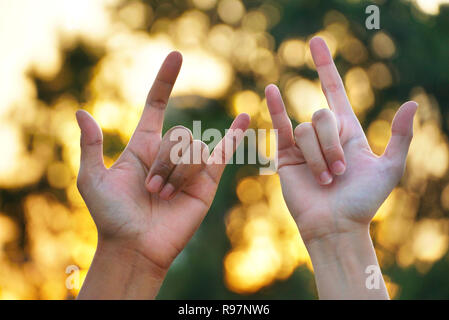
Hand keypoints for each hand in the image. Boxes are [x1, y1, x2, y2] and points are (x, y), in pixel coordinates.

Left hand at [76, 51, 249, 298]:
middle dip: (164, 163)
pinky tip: (243, 119)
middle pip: (176, 134)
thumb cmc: (111, 216)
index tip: (175, 56)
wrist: (136, 246)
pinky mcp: (206, 182)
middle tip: (151, 190)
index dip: (165, 81)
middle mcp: (168, 153)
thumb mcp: (91, 179)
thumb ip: (89, 145)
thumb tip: (81, 112)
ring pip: (193, 149)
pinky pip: (222, 154)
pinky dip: (234, 136)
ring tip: (165, 197)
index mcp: (143, 146)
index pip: (157, 105)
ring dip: (177, 174)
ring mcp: (189, 167)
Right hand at [265, 37, 416, 242]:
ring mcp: (303, 144)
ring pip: (305, 129)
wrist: (336, 225)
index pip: (334, 91)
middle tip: (340, 173)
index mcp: (347, 132)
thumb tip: (412, 103)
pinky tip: (271, 91)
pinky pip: (280, 127)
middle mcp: (324, 134)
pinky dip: (275, 108)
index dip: (325, 67)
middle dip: (332, 145)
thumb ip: (402, 137)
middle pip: (322, 116)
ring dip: (318, 157)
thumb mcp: (390, 168)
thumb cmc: (364, 201)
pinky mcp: (286, 156)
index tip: (316, 42)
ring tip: (325, 181)